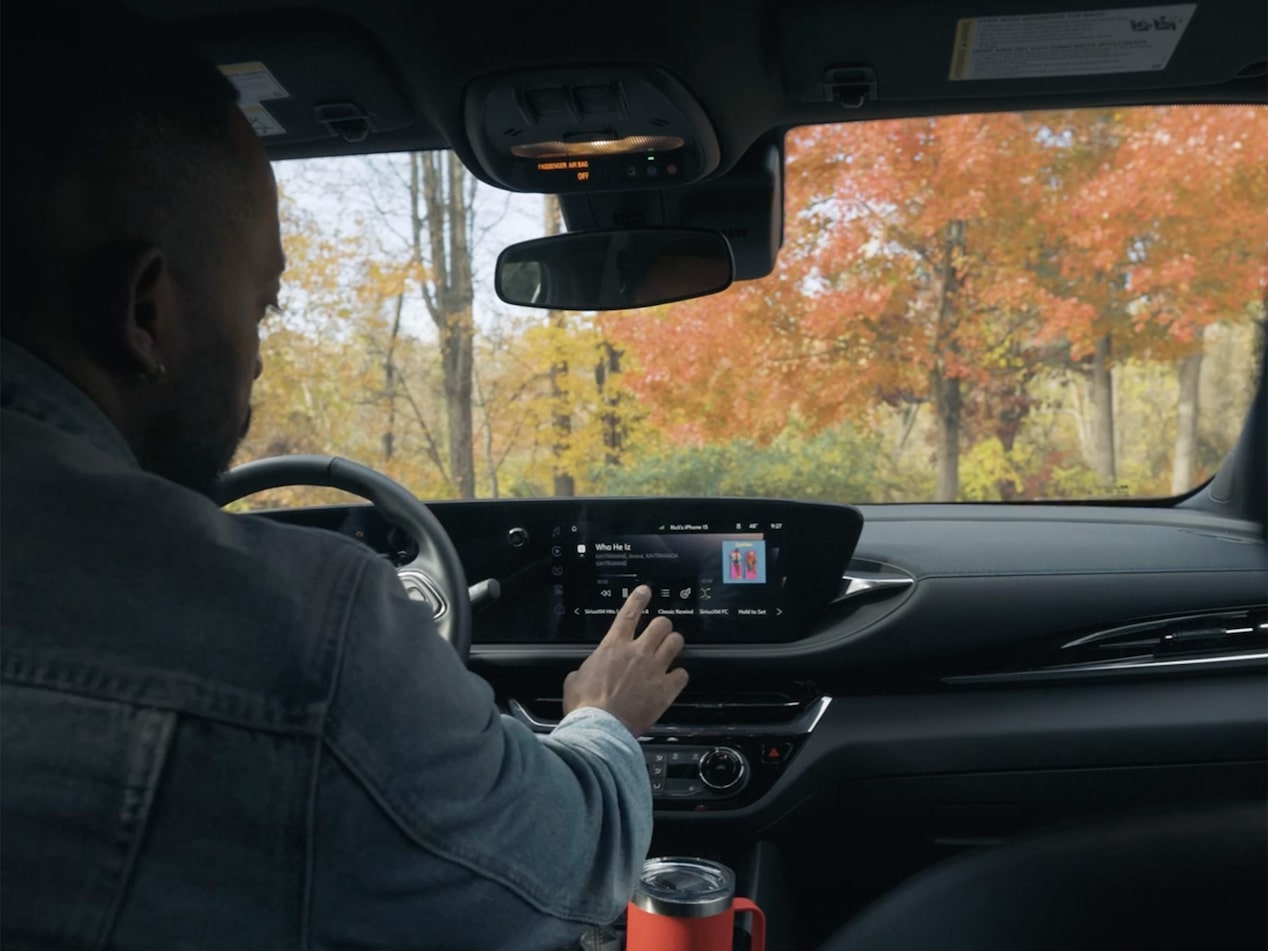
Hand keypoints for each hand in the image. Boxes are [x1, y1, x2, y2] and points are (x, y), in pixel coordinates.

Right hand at [562, 585, 688, 737]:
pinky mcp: (665, 690)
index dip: (639, 599)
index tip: (645, 591)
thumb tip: (585, 673)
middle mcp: (638, 653)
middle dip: (662, 626)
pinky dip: (680, 676)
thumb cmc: (584, 706)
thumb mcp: (574, 680)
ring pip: (676, 642)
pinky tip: (676, 679)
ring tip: (671, 648)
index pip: (629, 613)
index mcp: (613, 646)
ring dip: (674, 644)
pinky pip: (683, 674)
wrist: (600, 728)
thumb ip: (585, 670)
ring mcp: (654, 670)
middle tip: (660, 631)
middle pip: (661, 624)